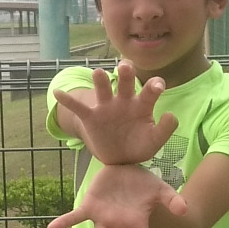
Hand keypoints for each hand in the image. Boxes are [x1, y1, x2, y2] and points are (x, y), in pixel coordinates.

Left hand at [46, 163, 188, 227]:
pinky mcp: (90, 208)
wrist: (127, 168)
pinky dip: (62, 223)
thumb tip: (184, 210)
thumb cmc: (145, 184)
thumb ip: (172, 200)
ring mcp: (103, 219)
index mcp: (137, 224)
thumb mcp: (161, 190)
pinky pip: (74, 218)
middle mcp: (119, 227)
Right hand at [51, 63, 177, 165]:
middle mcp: (124, 101)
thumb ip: (164, 130)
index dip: (154, 85)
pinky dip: (68, 100)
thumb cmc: (139, 146)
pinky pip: (78, 107)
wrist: (119, 160)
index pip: (150, 90)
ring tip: (98, 74)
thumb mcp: (154, 142)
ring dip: (100, 80)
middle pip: (125, 82)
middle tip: (125, 67)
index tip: (157, 86)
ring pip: (102, 88)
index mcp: (142, 105)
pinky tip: (57, 92)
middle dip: (125, 73)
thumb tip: (171, 114)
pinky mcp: (91, 117)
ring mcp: (106, 107)